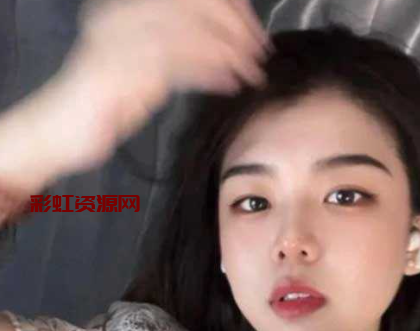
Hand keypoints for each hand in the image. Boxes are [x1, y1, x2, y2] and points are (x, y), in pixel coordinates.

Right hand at [0, 0, 268, 192]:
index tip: (252, 27)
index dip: (226, 8)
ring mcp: (119, 42)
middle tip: (259, 49)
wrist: (62, 131)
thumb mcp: (148, 74)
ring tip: (252, 69)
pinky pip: (175, 64)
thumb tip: (227, 59)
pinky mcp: (120, 72)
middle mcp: (122, 18)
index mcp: (127, 12)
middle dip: (234, 27)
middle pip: (191, 8)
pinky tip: (230, 81)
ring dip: (227, 51)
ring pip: (187, 33)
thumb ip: (180, 59)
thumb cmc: (105, 104)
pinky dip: (208, 72)